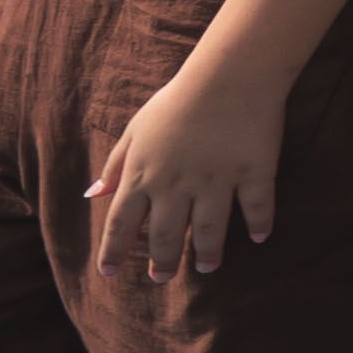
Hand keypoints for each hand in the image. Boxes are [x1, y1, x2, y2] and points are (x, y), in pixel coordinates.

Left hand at [93, 58, 285, 277]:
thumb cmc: (179, 99)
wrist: (229, 74)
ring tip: (207, 268)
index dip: (113, 250)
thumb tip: (92, 195)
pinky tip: (259, 238)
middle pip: (166, 234)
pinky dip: (259, 224)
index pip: (121, 222)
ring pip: (210, 229)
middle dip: (162, 261)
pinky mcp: (254, 172)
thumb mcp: (136, 130)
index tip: (108, 272)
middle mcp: (178, 184)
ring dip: (207, 253)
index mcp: (145, 173)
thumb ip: (116, 165)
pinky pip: (256, 206)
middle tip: (161, 279)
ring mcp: (217, 180)